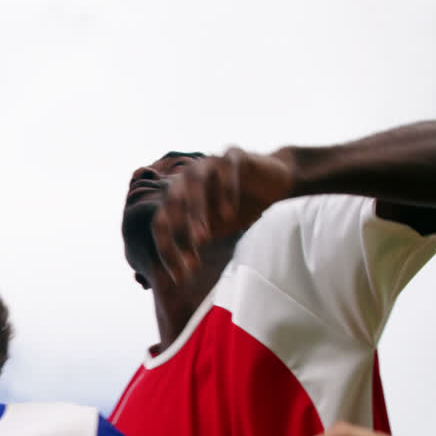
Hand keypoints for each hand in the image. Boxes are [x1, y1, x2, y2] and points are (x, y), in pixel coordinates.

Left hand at [150, 147, 294, 283]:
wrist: (273, 183)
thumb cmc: (238, 210)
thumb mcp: (214, 230)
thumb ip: (194, 244)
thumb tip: (179, 280)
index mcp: (178, 197)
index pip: (161, 223)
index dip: (167, 250)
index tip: (180, 277)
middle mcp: (188, 178)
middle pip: (172, 202)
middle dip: (179, 233)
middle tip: (191, 261)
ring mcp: (210, 163)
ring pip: (194, 181)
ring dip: (195, 211)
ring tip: (203, 239)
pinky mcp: (234, 156)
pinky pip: (226, 169)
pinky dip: (225, 191)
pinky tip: (229, 214)